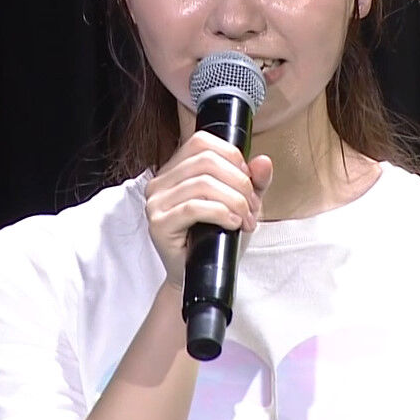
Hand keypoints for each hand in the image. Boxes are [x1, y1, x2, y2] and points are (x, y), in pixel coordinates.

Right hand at [144, 131, 273, 289]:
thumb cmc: (217, 239)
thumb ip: (254, 182)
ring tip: (246, 219)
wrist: (202, 277)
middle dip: (239, 183)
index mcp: (175, 170)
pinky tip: (233, 223)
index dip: (231, 156)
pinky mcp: (158, 223)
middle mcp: (160, 182)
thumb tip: (263, 161)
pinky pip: (194, 207)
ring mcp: (156, 202)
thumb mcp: (241, 204)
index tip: (249, 180)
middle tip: (252, 207)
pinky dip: (221, 212)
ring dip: (235, 201)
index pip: (201, 142)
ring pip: (203, 183)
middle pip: (206, 161)